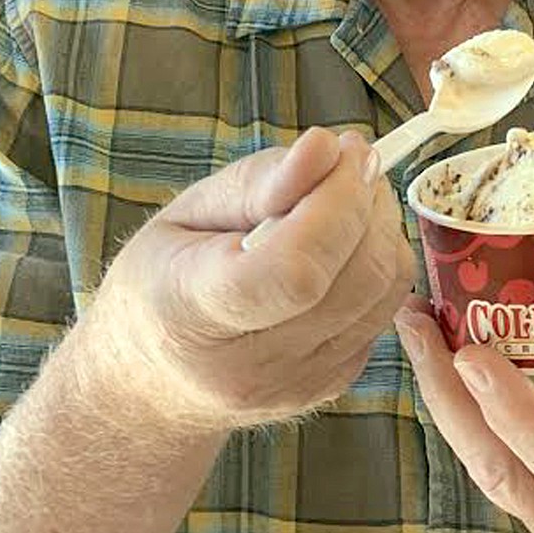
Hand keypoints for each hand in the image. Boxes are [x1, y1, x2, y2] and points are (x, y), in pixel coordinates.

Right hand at [87, 128, 416, 430]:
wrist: (150, 382)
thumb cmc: (162, 279)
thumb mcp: (189, 211)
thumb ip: (261, 180)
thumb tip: (327, 147)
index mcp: (195, 315)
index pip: (295, 270)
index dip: (336, 201)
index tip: (343, 149)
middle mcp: (251, 367)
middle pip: (354, 277)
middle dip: (367, 200)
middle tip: (351, 158)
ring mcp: (296, 385)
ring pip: (383, 291)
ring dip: (383, 226)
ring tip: (348, 193)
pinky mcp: (329, 385)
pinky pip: (383, 311)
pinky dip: (378, 262)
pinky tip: (343, 241)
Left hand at [396, 237, 533, 532]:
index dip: (516, 412)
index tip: (472, 356)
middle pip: (501, 470)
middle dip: (448, 393)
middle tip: (418, 319)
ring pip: (485, 470)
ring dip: (443, 398)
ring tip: (418, 327)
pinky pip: (489, 464)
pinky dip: (460, 412)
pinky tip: (443, 362)